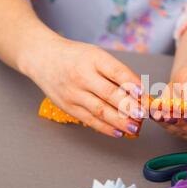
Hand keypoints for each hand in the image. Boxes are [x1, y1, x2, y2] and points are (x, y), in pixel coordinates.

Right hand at [22, 38, 145, 137]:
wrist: (42, 57)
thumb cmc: (75, 57)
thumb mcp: (96, 55)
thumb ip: (116, 72)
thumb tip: (139, 93)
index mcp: (93, 58)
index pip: (116, 71)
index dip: (131, 83)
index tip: (143, 93)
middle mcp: (82, 76)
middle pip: (109, 94)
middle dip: (129, 106)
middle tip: (143, 115)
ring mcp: (73, 93)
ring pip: (100, 110)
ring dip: (119, 121)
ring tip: (134, 127)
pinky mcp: (68, 106)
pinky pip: (90, 120)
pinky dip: (105, 128)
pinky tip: (119, 132)